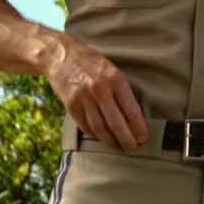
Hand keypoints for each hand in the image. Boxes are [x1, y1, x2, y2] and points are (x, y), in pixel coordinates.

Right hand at [44, 36, 147, 152]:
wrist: (60, 56)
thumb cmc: (91, 63)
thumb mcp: (112, 70)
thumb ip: (122, 90)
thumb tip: (136, 115)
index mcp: (115, 79)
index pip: (131, 110)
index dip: (138, 127)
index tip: (143, 138)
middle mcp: (99, 89)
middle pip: (116, 123)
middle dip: (126, 139)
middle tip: (132, 147)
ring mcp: (83, 98)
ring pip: (100, 128)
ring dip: (111, 141)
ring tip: (118, 146)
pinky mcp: (70, 105)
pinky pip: (85, 126)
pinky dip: (94, 134)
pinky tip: (101, 137)